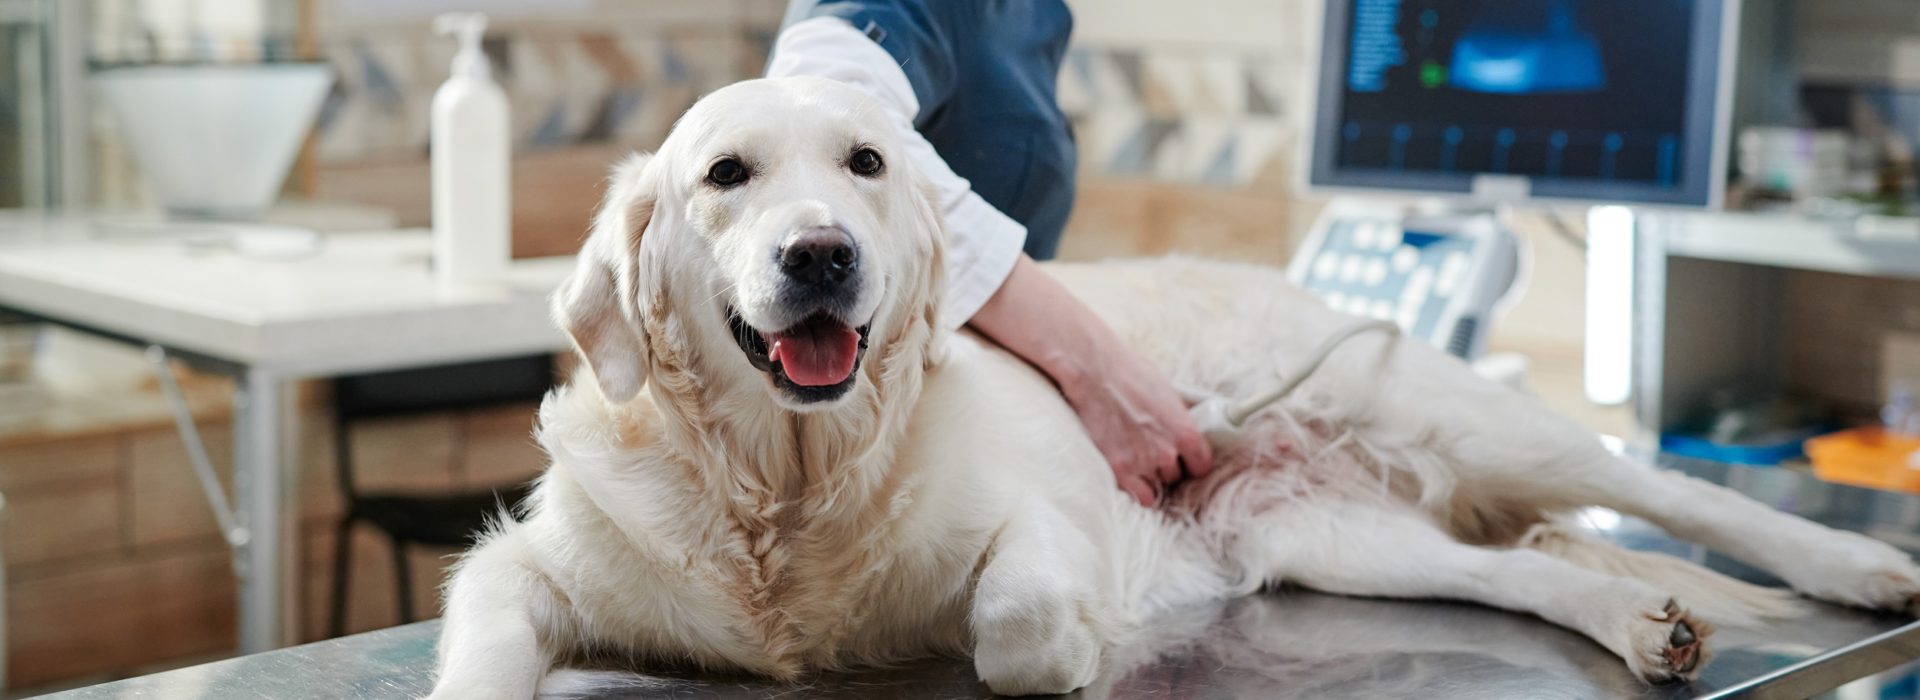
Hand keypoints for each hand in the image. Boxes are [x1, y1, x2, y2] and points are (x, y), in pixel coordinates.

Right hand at [967, 256, 1213, 505]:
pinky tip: (1131, 477)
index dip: (1192, 463)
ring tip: (1137, 461)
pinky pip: (1140, 497)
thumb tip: (1187, 426)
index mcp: (1185, 432)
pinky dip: (1137, 491)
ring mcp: (1143, 463)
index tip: (1184, 460)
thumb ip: (1179, 417)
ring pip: (1157, 487)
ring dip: (1150, 478)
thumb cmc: (1129, 373)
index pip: (1202, 465)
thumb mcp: (1167, 391)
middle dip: (1166, 466)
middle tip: (1151, 452)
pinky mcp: (1119, 470)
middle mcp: (1167, 452)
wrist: (1094, 372)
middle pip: (1176, 476)